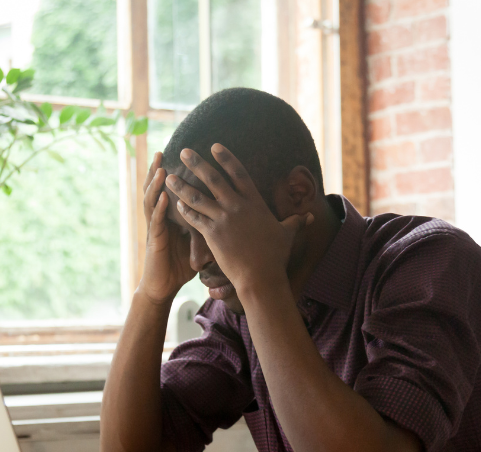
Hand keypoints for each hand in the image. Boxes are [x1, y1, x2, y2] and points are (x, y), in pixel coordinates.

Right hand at [138, 152, 196, 304]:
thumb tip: (225, 220)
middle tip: (162, 151)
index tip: (178, 157)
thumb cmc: (180, 266)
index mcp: (172, 217)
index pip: (172, 190)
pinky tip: (163, 197)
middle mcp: (162, 219)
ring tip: (159, 168)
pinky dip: (159, 208)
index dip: (173, 174)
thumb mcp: (195, 242)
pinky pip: (156, 222)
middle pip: (157, 190)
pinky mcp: (154, 241)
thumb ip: (206, 228)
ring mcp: (156, 229)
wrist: (164, 286)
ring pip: (152, 201)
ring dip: (154, 185)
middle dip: (158, 170)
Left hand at [165, 144, 312, 293]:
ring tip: (168, 176)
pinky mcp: (212, 235)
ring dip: (182, 186)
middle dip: (197, 164)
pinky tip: (175, 203)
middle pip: (214, 179)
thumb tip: (311, 217)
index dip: (226, 158)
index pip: (239, 173)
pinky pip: (194, 218)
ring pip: (198, 198)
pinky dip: (184, 210)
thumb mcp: (288, 234)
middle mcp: (237, 207)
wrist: (261, 277)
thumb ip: (296, 222)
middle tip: (183, 151)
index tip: (214, 146)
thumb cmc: (275, 257)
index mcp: (254, 203)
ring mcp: (223, 220)